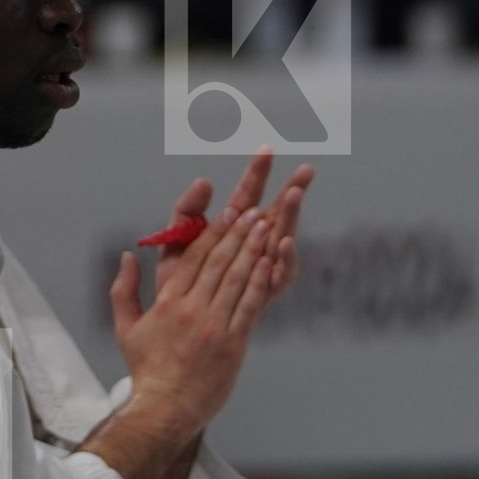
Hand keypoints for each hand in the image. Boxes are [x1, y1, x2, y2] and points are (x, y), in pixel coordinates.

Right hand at [110, 203, 276, 442]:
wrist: (165, 408)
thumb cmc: (147, 370)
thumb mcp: (125, 328)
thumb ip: (123, 290)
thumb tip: (127, 257)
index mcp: (167, 303)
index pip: (192, 259)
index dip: (212, 232)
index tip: (227, 212)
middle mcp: (191, 309)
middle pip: (217, 262)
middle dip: (237, 233)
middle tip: (252, 210)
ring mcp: (213, 326)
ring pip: (235, 279)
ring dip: (251, 249)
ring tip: (265, 226)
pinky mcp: (232, 344)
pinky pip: (247, 306)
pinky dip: (258, 282)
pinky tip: (268, 262)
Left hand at [157, 148, 313, 297]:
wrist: (173, 329)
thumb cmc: (176, 284)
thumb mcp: (175, 242)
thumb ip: (186, 212)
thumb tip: (204, 181)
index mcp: (228, 230)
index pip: (246, 196)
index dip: (256, 173)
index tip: (266, 150)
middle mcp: (250, 247)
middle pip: (275, 214)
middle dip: (291, 191)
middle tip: (305, 170)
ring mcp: (260, 270)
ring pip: (282, 239)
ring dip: (291, 218)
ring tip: (295, 196)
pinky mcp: (264, 294)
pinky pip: (280, 275)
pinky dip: (285, 258)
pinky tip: (284, 240)